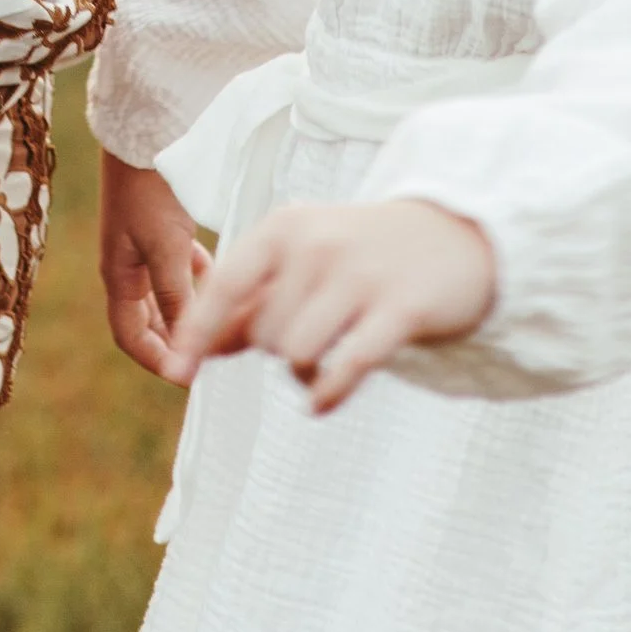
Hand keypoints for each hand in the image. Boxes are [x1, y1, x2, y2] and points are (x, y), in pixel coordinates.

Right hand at [98, 150, 209, 379]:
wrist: (146, 133)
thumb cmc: (151, 191)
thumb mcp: (167, 249)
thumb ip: (177, 299)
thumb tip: (187, 349)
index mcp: (118, 275)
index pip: (130, 337)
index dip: (158, 361)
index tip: (190, 377)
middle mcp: (127, 265)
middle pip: (148, 320)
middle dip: (176, 340)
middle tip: (212, 355)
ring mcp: (143, 246)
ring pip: (166, 295)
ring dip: (189, 310)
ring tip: (221, 320)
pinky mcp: (160, 227)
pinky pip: (179, 267)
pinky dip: (198, 279)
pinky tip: (220, 274)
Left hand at [168, 196, 496, 413]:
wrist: (456, 234)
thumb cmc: (361, 254)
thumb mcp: (300, 264)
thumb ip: (251, 302)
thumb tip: (197, 347)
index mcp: (283, 229)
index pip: (223, 287)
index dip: (195, 334)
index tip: (175, 374)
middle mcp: (317, 246)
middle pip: (264, 332)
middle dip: (276, 351)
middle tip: (307, 342)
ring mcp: (360, 276)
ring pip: (297, 352)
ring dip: (302, 373)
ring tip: (320, 364)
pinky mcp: (402, 308)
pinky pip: (346, 366)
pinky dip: (327, 393)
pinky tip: (321, 402)